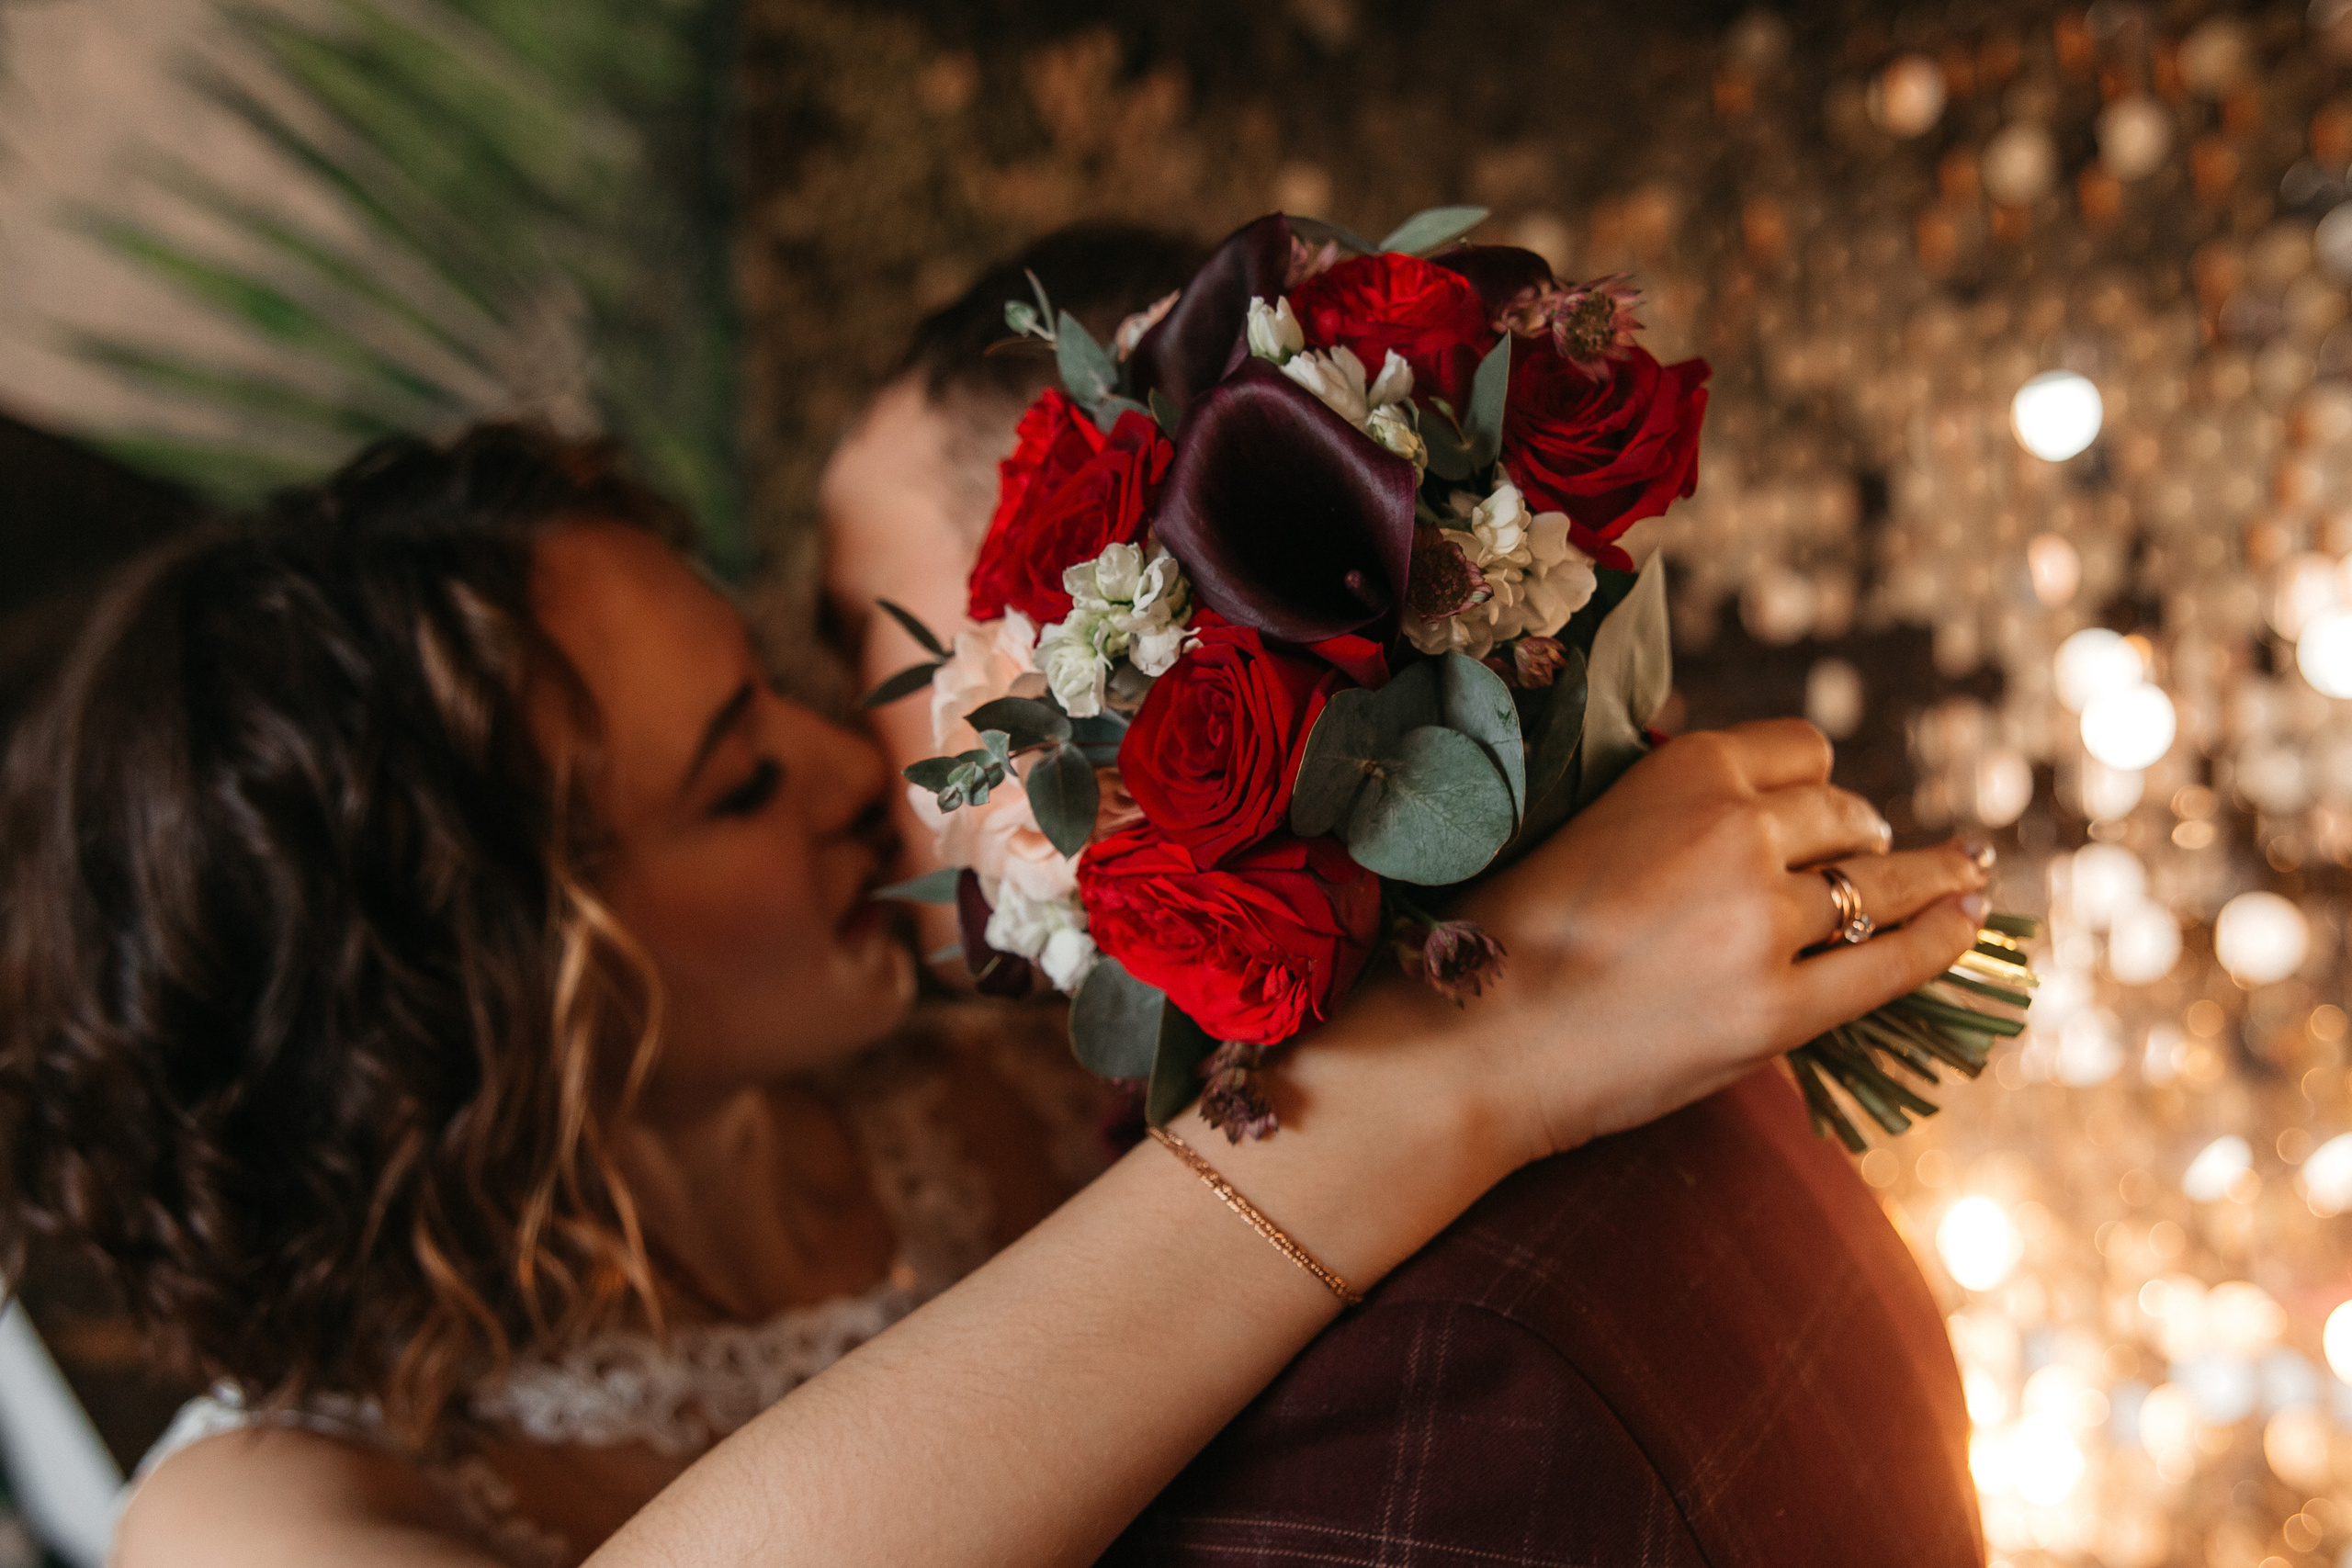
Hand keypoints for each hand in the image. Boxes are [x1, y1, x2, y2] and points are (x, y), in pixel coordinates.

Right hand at [1455, 719, 1986, 1164]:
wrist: (1475, 1039)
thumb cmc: (1510, 935)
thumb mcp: (1591, 822)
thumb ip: (1675, 810)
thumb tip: (1764, 813)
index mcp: (1686, 769)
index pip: (1802, 751)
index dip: (1813, 784)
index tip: (1822, 808)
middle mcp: (1737, 831)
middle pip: (1845, 815)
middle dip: (1861, 834)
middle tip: (1873, 853)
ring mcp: (1762, 924)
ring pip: (1875, 885)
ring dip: (1928, 877)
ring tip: (1963, 875)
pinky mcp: (1775, 1012)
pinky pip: (1889, 966)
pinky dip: (1941, 940)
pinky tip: (1969, 920)